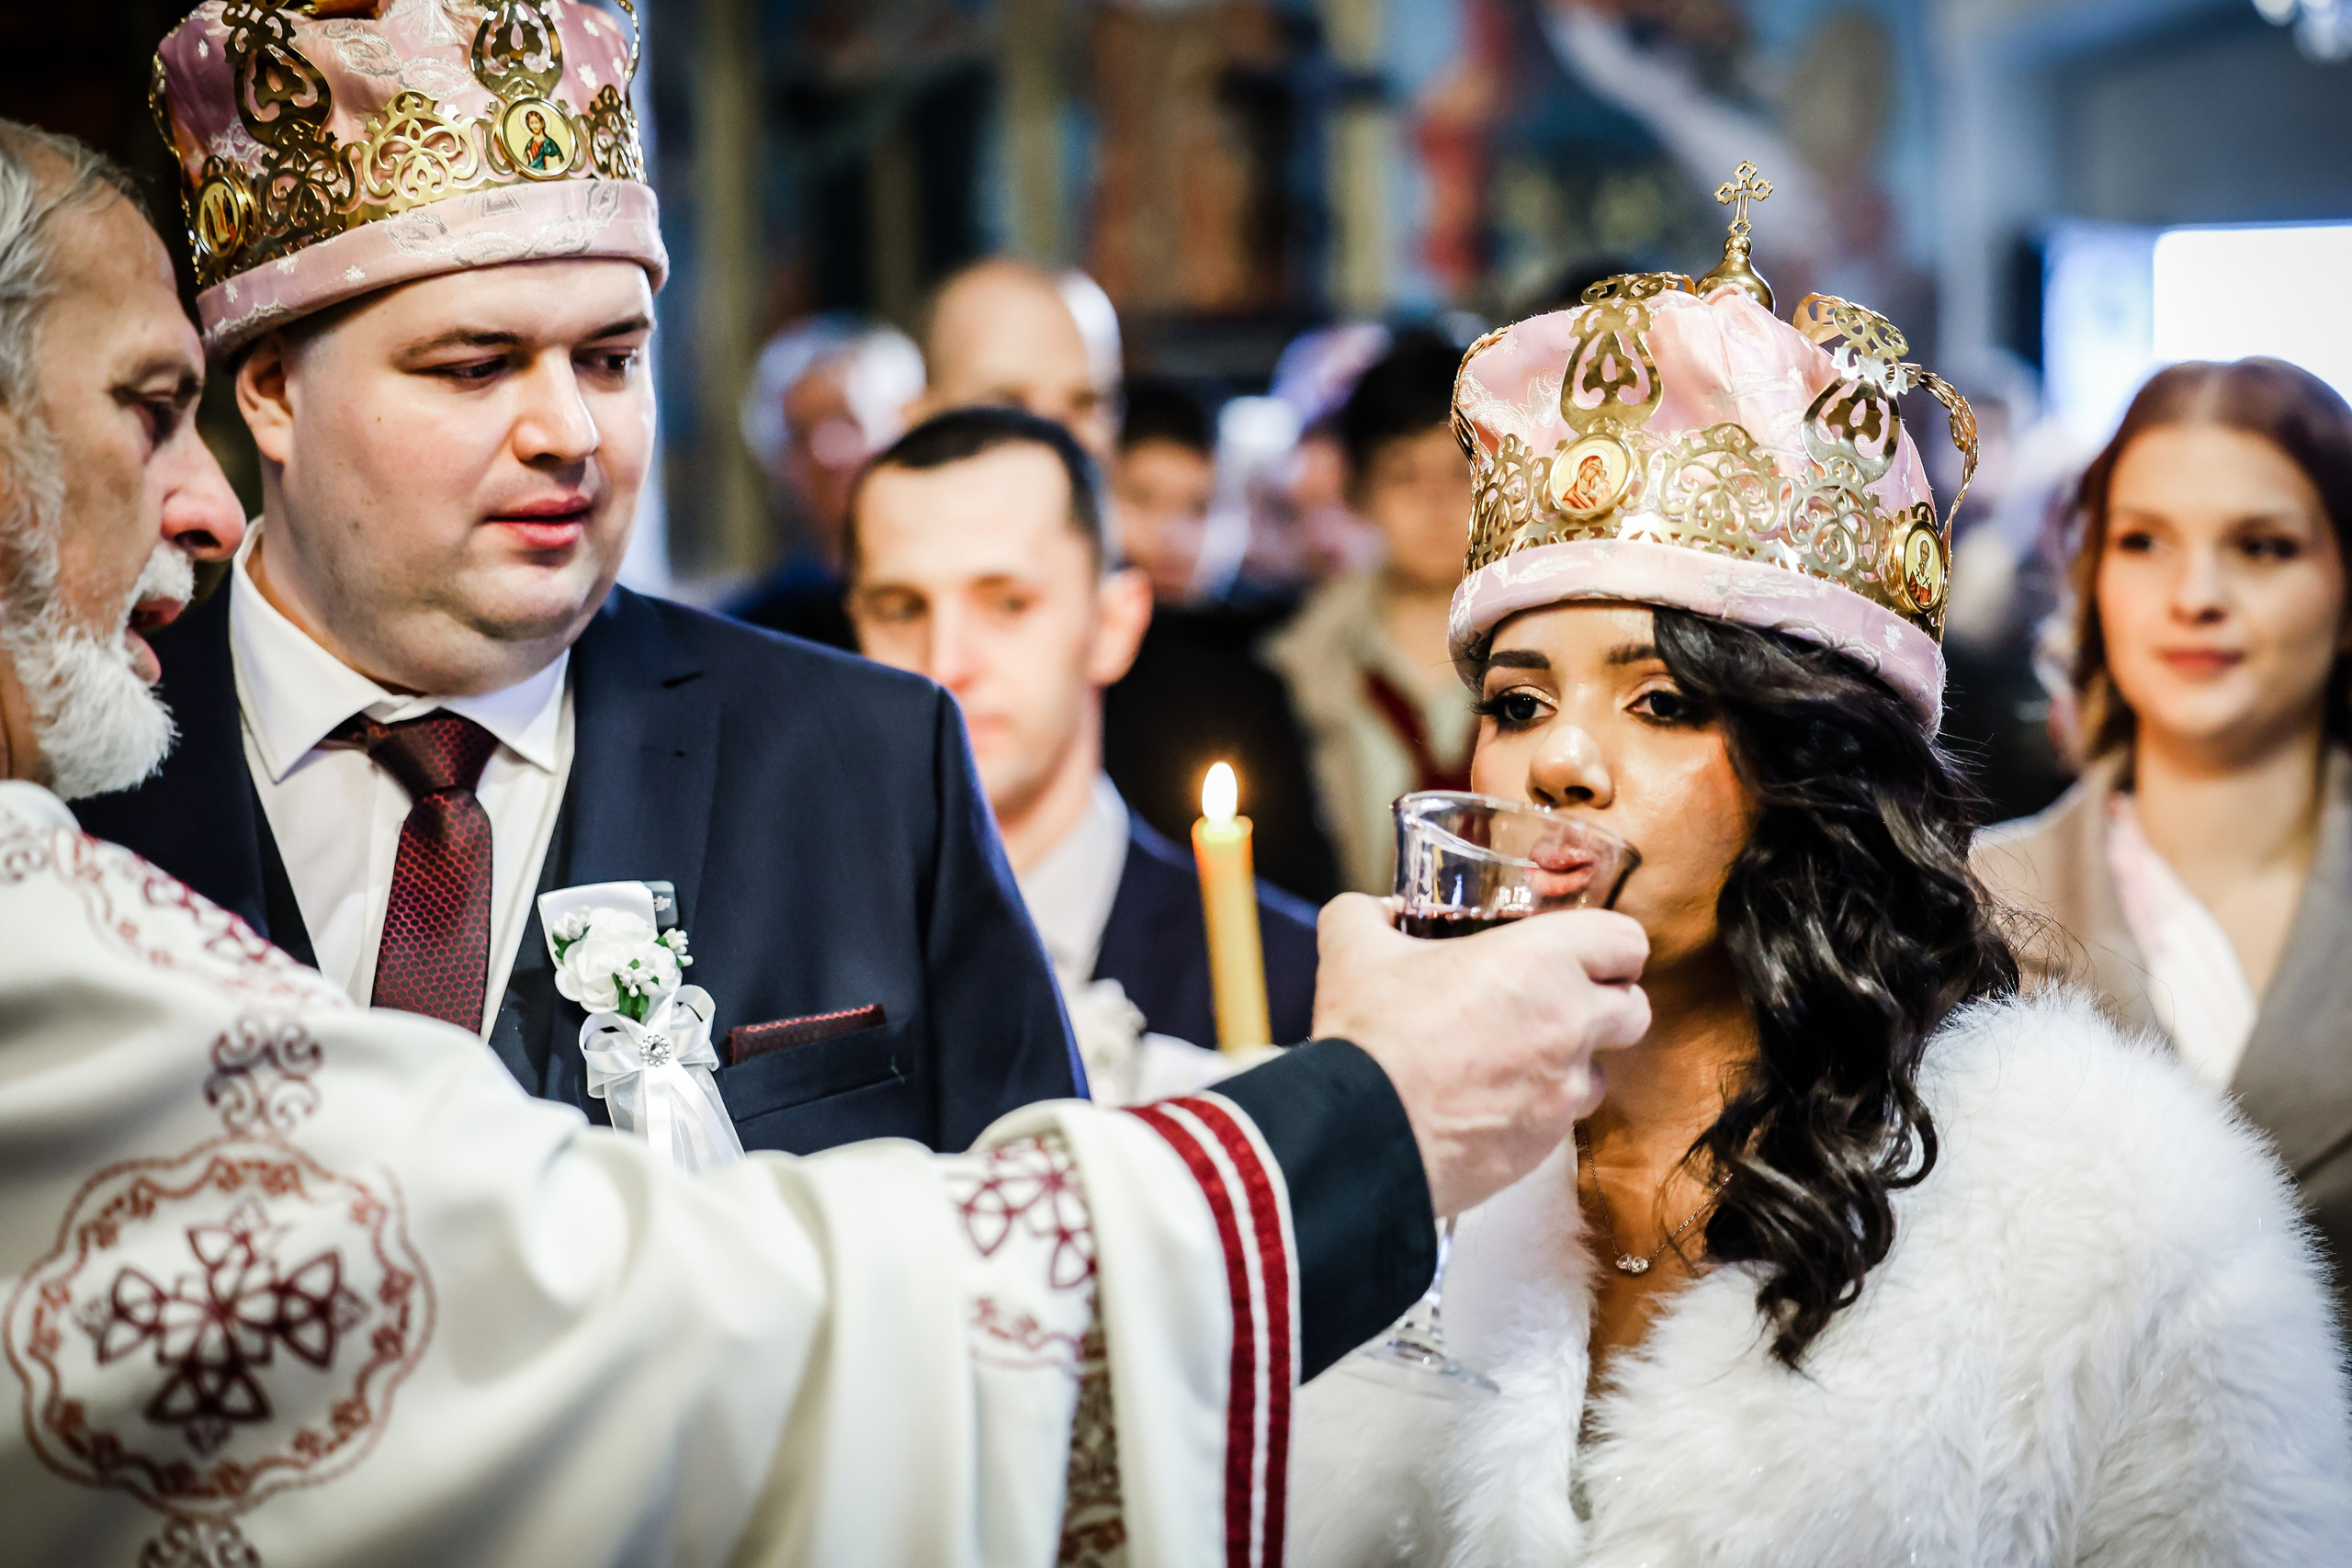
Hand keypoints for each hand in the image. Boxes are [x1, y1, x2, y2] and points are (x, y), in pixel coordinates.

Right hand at [1311, 893, 1649, 1216]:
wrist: (1361, 1136)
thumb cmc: (1371, 1038)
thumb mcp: (1354, 950)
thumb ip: (1366, 914)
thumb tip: (1373, 911)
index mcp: (1542, 962)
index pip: (1627, 941)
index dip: (1608, 947)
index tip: (1581, 953)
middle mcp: (1570, 1025)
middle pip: (1634, 1010)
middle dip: (1604, 1006)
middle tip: (1555, 1004)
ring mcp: (1563, 1092)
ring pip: (1601, 1075)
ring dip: (1572, 1066)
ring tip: (1515, 1061)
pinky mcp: (1545, 1147)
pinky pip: (1560, 1123)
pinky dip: (1536, 1112)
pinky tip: (1488, 1106)